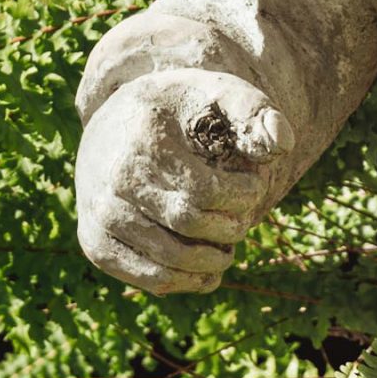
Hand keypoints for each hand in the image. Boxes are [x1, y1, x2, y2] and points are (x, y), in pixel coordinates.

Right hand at [75, 69, 291, 294]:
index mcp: (143, 138)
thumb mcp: (215, 95)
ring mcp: (98, 214)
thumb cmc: (178, 113)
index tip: (256, 186)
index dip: (242, 196)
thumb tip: (282, 143)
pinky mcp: (94, 244)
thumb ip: (254, 112)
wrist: (115, 127)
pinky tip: (209, 271)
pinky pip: (149, 278)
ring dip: (212, 261)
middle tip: (243, 221)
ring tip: (229, 248)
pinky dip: (187, 282)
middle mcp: (111, 178)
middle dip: (230, 229)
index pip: (204, 188)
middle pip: (187, 223)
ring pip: (169, 260)